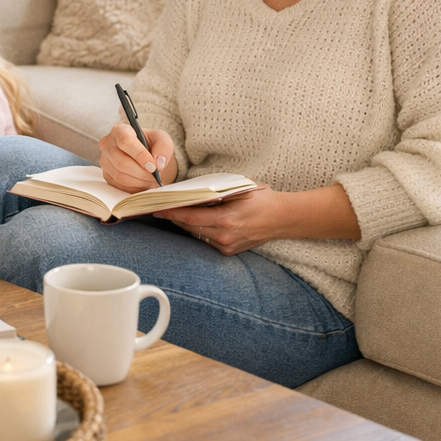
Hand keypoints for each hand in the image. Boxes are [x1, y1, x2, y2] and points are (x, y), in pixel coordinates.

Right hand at [99, 123, 175, 191]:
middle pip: (122, 162)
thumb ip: (163, 147)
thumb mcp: (161, 139)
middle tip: (156, 176)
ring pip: (121, 176)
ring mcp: (105, 160)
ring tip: (152, 180)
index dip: (140, 155)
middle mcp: (108, 144)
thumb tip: (159, 163)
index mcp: (120, 130)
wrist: (145, 154)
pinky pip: (120, 186)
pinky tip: (144, 184)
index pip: (125, 141)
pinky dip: (135, 188)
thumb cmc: (150, 143)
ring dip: (140, 182)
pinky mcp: (106, 175)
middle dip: (143, 173)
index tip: (153, 166)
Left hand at [154, 184, 279, 254]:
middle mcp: (225, 236)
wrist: (283, 218)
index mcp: (226, 220)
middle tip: (158, 207)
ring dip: (184, 224)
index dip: (172, 212)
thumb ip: (215, 192)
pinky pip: (206, 240)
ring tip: (171, 211)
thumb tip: (191, 192)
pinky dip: (197, 230)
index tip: (157, 207)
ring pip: (196, 234)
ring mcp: (227, 246)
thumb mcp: (239, 189)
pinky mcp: (229, 251)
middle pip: (189, 227)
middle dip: (173, 217)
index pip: (190, 216)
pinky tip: (192, 220)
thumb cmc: (262, 199)